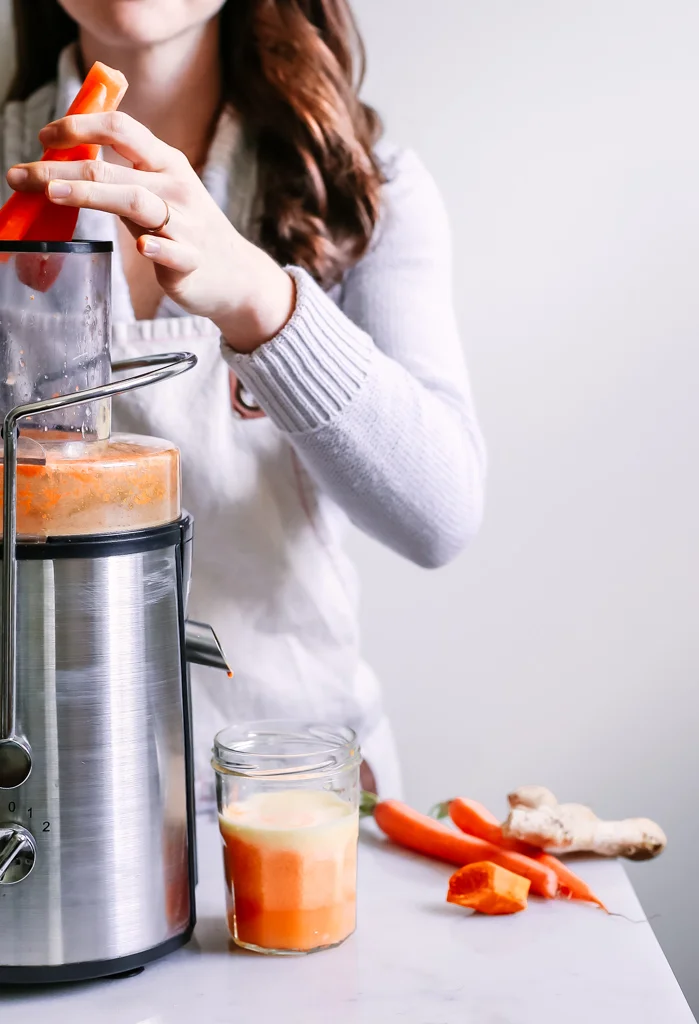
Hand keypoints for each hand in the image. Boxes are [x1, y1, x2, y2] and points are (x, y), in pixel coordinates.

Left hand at [6, 111, 294, 351]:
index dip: (79, 126)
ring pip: (136, 202)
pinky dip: (158, 248)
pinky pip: (174, 251)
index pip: (120, 128)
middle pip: (114, 167)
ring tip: (55, 194)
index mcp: (166, 163)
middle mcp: (176, 187)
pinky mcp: (192, 261)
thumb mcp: (160, 192)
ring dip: (92, 194)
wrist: (236, 276)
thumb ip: (122, 177)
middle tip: (23, 174)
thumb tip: (68, 162)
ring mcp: (186, 224)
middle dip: (62, 168)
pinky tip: (144, 248)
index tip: (44, 137)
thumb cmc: (189, 232)